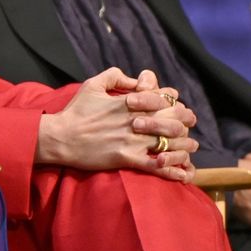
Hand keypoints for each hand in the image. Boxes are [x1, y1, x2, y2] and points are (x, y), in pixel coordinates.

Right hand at [38, 67, 196, 180]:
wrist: (59, 138)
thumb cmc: (75, 111)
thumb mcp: (92, 85)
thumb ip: (115, 76)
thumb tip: (136, 79)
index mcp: (128, 103)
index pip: (163, 99)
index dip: (175, 101)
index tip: (178, 105)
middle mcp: (134, 122)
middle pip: (172, 120)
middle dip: (186, 121)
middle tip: (189, 125)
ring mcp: (132, 141)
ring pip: (170, 144)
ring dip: (185, 146)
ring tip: (190, 146)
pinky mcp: (127, 159)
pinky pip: (157, 167)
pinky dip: (173, 171)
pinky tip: (183, 174)